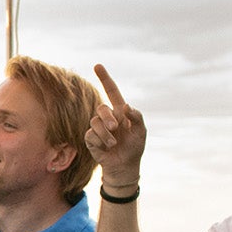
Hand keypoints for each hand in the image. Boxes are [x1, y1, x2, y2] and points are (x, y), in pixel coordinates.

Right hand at [87, 65, 147, 189]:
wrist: (124, 165)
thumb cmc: (134, 147)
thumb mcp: (141, 131)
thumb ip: (136, 117)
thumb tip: (126, 107)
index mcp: (120, 111)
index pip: (111, 91)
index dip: (104, 78)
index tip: (97, 65)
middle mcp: (107, 117)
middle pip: (102, 108)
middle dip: (108, 117)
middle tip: (115, 128)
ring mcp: (98, 128)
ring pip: (95, 122)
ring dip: (106, 133)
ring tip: (113, 143)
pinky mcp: (91, 139)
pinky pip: (91, 135)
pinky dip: (100, 141)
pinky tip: (106, 147)